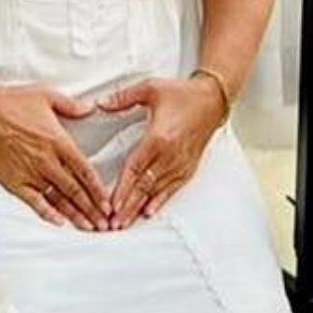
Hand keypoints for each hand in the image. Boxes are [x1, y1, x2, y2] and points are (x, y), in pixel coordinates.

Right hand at [0, 82, 112, 229]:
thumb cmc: (13, 101)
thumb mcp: (47, 95)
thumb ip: (72, 105)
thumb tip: (91, 107)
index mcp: (58, 141)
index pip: (85, 171)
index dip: (99, 189)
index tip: (108, 202)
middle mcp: (47, 161)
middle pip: (75, 190)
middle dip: (92, 209)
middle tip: (105, 223)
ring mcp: (30, 172)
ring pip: (58, 199)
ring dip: (75, 215)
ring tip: (88, 227)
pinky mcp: (14, 180)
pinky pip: (34, 201)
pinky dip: (47, 213)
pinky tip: (59, 222)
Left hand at [95, 76, 226, 227]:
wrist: (212, 99)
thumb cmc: (182, 94)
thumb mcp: (150, 88)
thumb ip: (123, 98)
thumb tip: (100, 103)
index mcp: (158, 137)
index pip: (135, 168)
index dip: (122, 188)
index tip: (111, 203)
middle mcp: (170, 155)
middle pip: (144, 185)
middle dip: (128, 206)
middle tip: (114, 223)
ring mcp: (181, 163)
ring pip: (156, 190)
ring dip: (140, 207)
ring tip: (126, 222)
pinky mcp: (188, 166)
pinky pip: (172, 188)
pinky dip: (159, 201)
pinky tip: (149, 211)